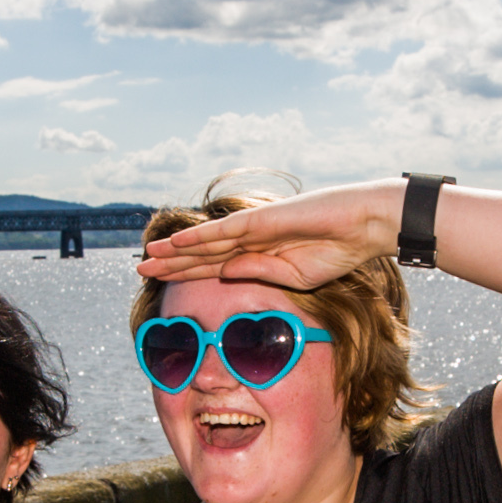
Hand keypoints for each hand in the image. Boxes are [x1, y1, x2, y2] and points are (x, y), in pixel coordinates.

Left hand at [136, 180, 398, 290]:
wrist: (362, 228)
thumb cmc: (336, 251)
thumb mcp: (293, 276)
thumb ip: (258, 274)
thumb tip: (223, 273)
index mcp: (258, 254)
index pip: (213, 266)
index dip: (185, 274)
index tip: (161, 283)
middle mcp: (250, 239)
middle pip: (201, 254)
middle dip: (170, 263)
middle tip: (140, 271)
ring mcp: (254, 227)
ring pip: (205, 242)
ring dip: (175, 251)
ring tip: (146, 258)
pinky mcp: (261, 219)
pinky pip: (224, 231)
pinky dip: (198, 237)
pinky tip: (175, 242)